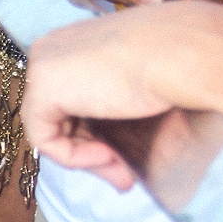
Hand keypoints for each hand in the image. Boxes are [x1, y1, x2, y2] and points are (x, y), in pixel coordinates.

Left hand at [21, 8, 188, 189]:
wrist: (180, 52)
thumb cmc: (170, 64)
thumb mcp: (131, 87)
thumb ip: (109, 109)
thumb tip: (109, 147)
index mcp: (70, 44)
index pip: (67, 102)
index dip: (93, 137)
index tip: (122, 159)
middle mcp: (50, 50)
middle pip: (59, 119)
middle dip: (92, 153)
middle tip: (123, 177)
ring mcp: (41, 67)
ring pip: (52, 132)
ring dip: (89, 160)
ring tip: (122, 174)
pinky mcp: (41, 87)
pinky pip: (45, 139)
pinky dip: (74, 157)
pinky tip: (107, 155)